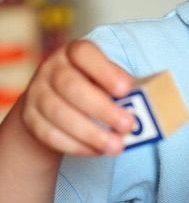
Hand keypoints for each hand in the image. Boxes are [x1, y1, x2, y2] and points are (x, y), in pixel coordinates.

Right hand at [20, 40, 135, 155]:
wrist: (53, 102)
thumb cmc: (93, 85)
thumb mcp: (106, 77)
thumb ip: (120, 86)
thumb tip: (145, 102)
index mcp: (74, 52)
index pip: (84, 53)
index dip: (105, 71)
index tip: (126, 90)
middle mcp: (51, 68)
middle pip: (71, 86)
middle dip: (102, 108)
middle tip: (128, 125)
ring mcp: (36, 92)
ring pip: (59, 113)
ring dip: (91, 133)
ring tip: (117, 146)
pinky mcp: (29, 118)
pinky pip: (49, 134)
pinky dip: (76, 145)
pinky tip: (97, 150)